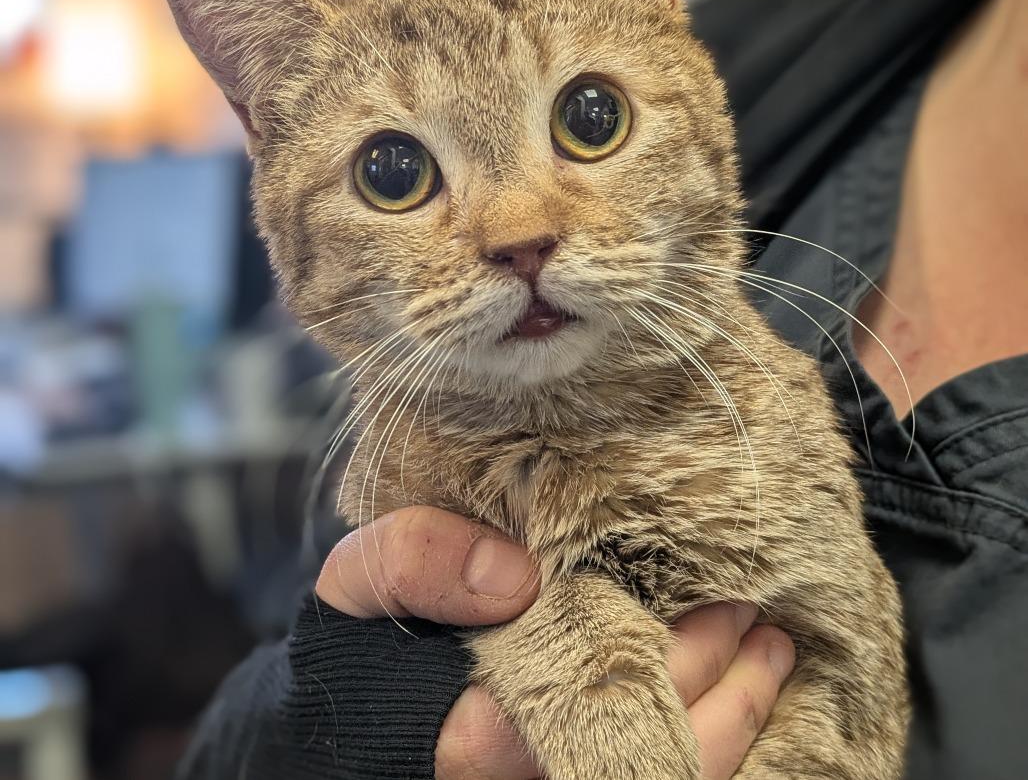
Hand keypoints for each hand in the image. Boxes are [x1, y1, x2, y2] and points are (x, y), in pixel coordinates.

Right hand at [316, 506, 794, 779]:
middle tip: (760, 620)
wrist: (340, 725)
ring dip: (733, 723)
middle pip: (648, 754)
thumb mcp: (358, 582)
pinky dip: (710, 748)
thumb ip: (417, 561)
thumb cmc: (357, 648)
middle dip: (720, 689)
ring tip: (772, 656)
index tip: (725, 602)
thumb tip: (519, 575)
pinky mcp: (555, 778)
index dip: (675, 663)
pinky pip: (652, 778)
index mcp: (469, 736)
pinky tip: (741, 698)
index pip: (593, 705)